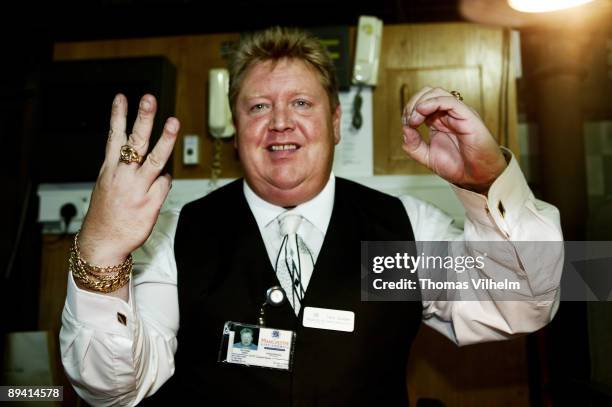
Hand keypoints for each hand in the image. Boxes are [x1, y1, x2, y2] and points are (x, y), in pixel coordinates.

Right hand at [78, 94, 178, 264]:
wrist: (103, 242)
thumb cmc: (106, 213)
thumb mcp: (107, 185)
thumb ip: (125, 169)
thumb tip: (146, 159)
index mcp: (110, 170)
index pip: (114, 137)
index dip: (118, 116)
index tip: (122, 98)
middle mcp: (123, 176)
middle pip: (135, 142)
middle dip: (143, 119)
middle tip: (149, 100)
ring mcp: (138, 189)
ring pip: (155, 160)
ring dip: (165, 140)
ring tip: (173, 122)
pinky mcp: (151, 203)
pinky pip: (165, 184)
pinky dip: (164, 182)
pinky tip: (158, 186)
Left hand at [401, 86, 506, 192]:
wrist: (478, 179)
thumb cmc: (459, 168)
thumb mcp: (427, 158)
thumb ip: (414, 145)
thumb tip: (404, 129)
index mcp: (439, 122)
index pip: (421, 103)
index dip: (409, 110)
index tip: (406, 125)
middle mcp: (448, 115)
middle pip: (428, 93)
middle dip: (412, 103)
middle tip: (408, 121)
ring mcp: (458, 114)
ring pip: (437, 93)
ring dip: (420, 102)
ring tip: (414, 120)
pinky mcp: (468, 116)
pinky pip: (449, 101)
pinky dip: (431, 103)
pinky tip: (421, 113)